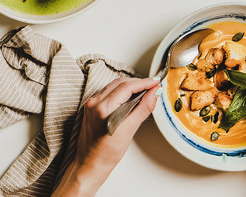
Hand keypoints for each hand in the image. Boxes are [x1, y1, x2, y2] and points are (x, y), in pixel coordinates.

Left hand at [52, 77, 158, 196]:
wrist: (90, 162)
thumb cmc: (106, 153)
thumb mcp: (129, 131)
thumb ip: (142, 109)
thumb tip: (153, 94)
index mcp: (103, 108)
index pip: (126, 87)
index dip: (143, 83)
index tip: (155, 82)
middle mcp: (94, 103)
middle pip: (119, 83)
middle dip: (137, 82)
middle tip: (152, 86)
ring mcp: (90, 104)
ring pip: (113, 86)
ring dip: (129, 86)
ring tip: (144, 91)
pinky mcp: (90, 106)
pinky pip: (107, 92)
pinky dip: (120, 91)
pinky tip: (129, 97)